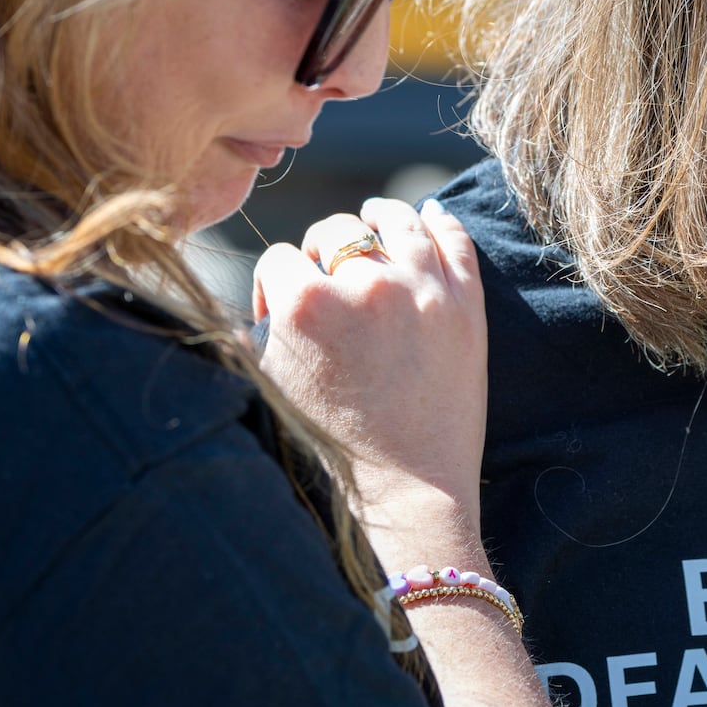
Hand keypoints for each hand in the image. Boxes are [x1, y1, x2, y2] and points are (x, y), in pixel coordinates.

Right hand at [252, 198, 487, 538]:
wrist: (407, 490)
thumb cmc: (332, 449)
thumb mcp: (272, 391)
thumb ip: (253, 343)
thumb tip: (241, 320)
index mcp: (306, 302)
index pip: (281, 259)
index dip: (276, 283)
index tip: (282, 308)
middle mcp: (363, 283)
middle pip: (335, 232)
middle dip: (322, 251)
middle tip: (327, 277)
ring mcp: (421, 288)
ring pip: (396, 221)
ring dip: (381, 216)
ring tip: (376, 217)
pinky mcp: (465, 303)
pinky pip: (453, 239)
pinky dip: (438, 221)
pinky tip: (428, 217)